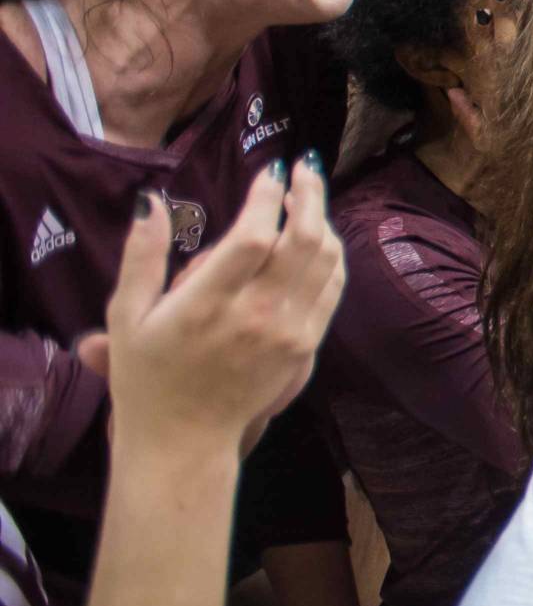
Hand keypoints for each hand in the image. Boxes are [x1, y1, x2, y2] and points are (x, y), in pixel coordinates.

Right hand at [90, 160, 343, 458]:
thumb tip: (153, 202)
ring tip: (308, 196)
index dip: (268, 197)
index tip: (270, 169)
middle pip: (303, 240)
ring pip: (326, 261)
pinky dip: (332, 256)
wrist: (184, 439)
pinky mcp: (306, 346)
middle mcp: (257, 315)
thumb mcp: (127, 316)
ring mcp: (288, 332)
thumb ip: (142, 257)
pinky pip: (332, 289)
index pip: (254, 237)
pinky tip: (320, 238)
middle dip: (308, 194)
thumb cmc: (147, 376)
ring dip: (323, 220)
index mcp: (208, 305)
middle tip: (303, 166)